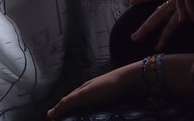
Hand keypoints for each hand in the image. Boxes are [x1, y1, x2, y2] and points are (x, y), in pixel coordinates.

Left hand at [48, 54, 193, 118]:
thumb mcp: (133, 93)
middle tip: (54, 114)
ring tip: (51, 116)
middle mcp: (93, 86)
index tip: (66, 110)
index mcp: (102, 86)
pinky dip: (59, 109)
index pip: (84, 94)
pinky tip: (52, 116)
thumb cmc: (139, 84)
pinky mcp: (85, 94)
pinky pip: (68, 103)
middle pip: (73, 96)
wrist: (138, 77)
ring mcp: (88, 89)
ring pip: (68, 100)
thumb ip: (132, 94)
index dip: (75, 102)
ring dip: (60, 108)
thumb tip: (142, 96)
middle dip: (64, 105)